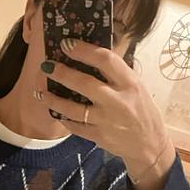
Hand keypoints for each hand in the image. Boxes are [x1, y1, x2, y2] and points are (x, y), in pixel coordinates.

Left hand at [37, 39, 175, 182]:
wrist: (148, 144)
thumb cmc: (142, 110)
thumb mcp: (136, 87)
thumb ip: (116, 75)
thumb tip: (88, 57)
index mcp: (130, 83)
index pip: (105, 60)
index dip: (84, 50)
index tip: (67, 44)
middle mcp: (117, 101)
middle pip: (84, 83)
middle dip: (62, 73)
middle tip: (46, 66)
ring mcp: (106, 121)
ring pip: (73, 108)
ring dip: (54, 99)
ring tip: (40, 92)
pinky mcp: (98, 137)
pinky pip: (75, 126)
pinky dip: (63, 118)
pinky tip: (55, 111)